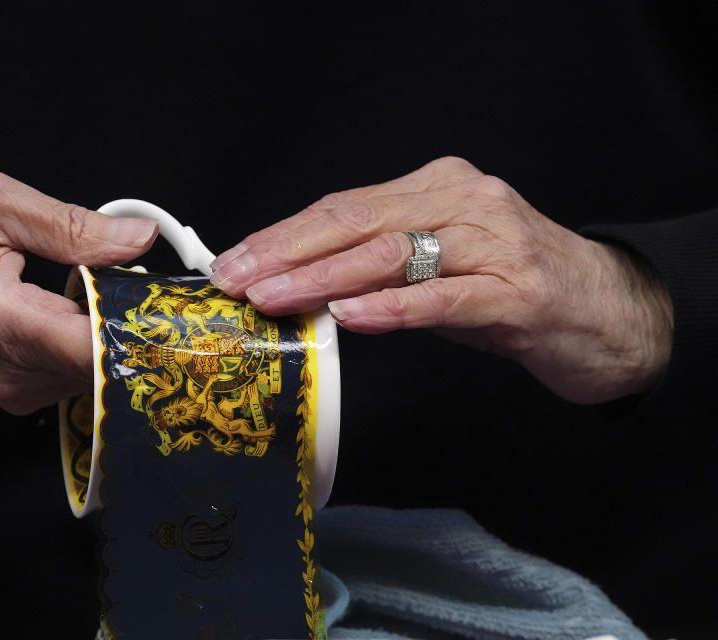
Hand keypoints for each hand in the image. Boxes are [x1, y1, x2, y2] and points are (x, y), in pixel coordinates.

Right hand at [0, 171, 157, 413]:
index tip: (171, 302)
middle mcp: (13, 372)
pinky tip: (86, 313)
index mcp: (3, 322)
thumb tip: (139, 238)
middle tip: (151, 285)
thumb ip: (71, 225)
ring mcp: (14, 391)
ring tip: (116, 292)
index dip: (143, 326)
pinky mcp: (15, 395)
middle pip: (107, 363)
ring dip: (115, 336)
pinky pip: (73, 377)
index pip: (97, 348)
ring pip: (95, 373)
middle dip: (136, 325)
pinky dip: (90, 346)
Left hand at [209, 157, 672, 403]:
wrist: (610, 312)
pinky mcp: (519, 292)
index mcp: (437, 186)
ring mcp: (495, 243)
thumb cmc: (512, 288)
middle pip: (357, 219)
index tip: (235, 262)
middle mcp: (464, 201)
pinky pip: (444, 297)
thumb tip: (301, 289)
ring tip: (275, 298)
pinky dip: (392, 306)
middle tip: (236, 281)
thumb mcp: (439, 266)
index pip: (343, 204)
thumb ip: (380, 269)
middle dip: (287, 252)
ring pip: (393, 252)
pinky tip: (350, 316)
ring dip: (324, 278)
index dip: (283, 235)